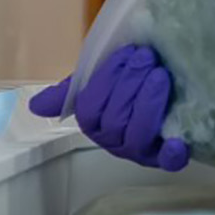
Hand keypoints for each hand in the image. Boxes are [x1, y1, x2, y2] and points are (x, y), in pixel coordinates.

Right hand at [29, 44, 190, 170]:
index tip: (127, 52)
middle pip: (114, 122)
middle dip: (130, 86)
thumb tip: (36, 106)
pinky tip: (178, 143)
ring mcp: (142, 150)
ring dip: (148, 104)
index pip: (90, 109)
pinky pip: (168, 162)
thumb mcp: (98, 80)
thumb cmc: (126, 83)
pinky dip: (172, 154)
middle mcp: (115, 141)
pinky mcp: (169, 156)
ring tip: (160, 75)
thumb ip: (70, 91)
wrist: (162, 82)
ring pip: (136, 136)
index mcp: (96, 123)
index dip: (108, 79)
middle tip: (147, 57)